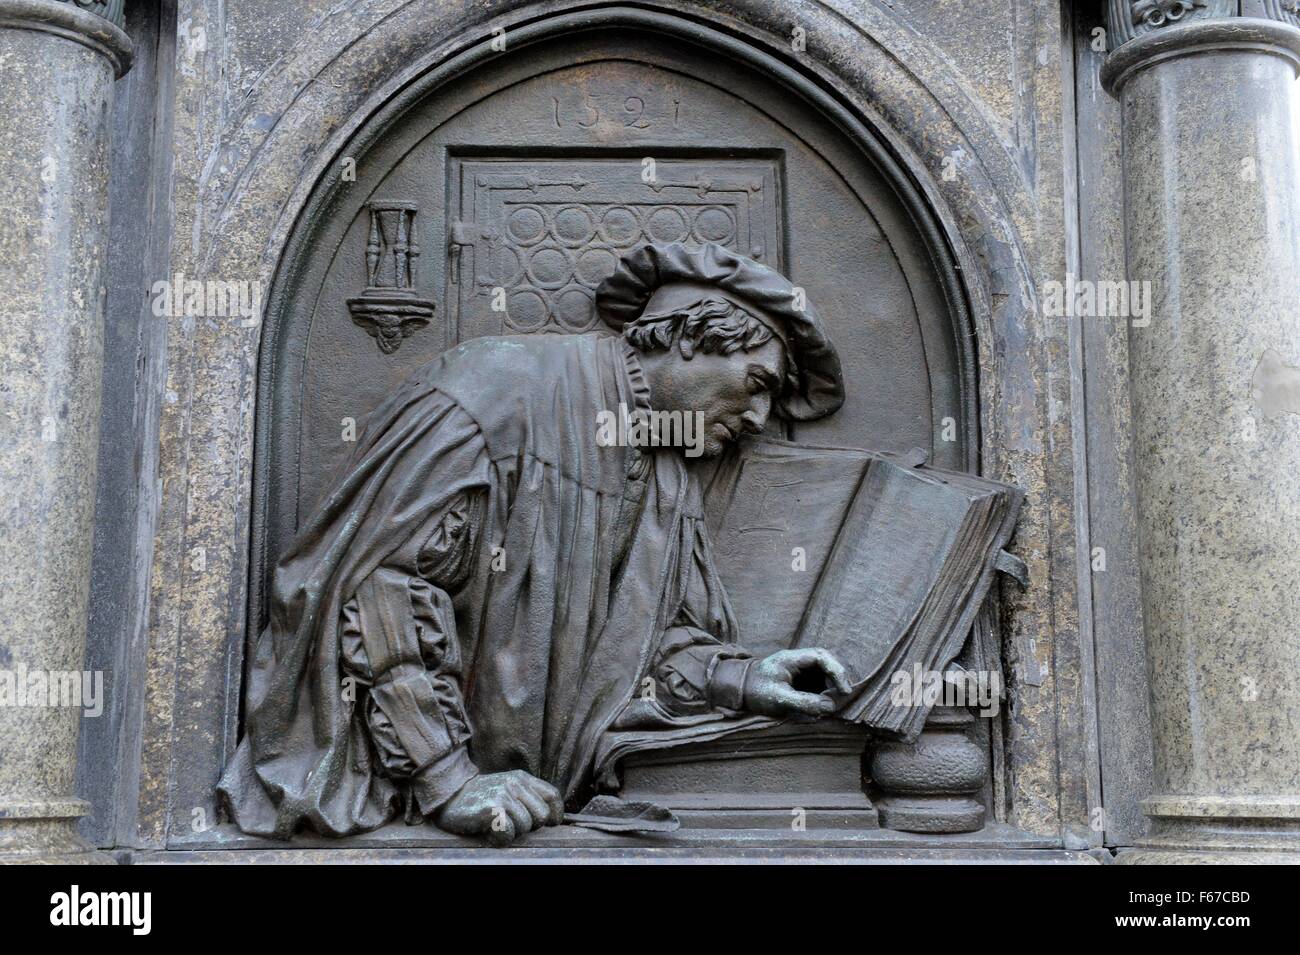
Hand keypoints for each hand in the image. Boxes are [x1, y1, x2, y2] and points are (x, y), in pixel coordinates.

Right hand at [434, 770, 563, 845]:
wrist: (449, 796)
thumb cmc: (480, 798)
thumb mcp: (508, 788)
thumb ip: (528, 796)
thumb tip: (551, 817)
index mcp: (522, 778)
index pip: (552, 796)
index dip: (554, 814)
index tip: (548, 824)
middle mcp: (515, 783)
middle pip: (542, 815)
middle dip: (530, 826)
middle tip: (512, 825)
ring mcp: (503, 794)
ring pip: (525, 826)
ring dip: (512, 832)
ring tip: (497, 826)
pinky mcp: (491, 808)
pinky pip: (508, 833)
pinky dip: (500, 838)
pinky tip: (489, 832)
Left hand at [742, 648, 851, 717]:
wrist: (736, 689)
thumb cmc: (754, 690)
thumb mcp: (778, 698)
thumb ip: (804, 702)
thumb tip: (830, 706)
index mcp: (792, 659)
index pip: (822, 657)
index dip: (837, 671)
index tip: (845, 690)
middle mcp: (798, 661)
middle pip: (827, 664)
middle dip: (836, 680)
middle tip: (838, 699)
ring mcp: (798, 670)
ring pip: (823, 675)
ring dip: (829, 689)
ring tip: (827, 705)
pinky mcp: (798, 681)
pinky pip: (816, 684)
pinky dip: (821, 694)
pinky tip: (818, 706)